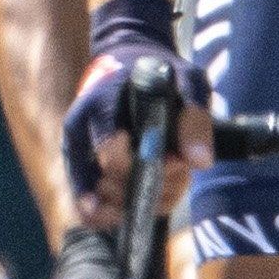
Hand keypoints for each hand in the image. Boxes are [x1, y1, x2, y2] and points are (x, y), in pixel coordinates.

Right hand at [59, 0, 206, 225]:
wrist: (128, 63)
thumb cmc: (159, 71)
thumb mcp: (187, 80)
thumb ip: (194, 117)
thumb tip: (200, 162)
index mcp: (101, 105)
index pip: (112, 155)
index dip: (146, 167)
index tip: (176, 161)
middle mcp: (80, 131)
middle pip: (109, 182)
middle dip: (151, 187)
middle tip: (180, 172)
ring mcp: (78, 152)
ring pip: (100, 200)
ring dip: (141, 204)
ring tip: (171, 183)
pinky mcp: (82, 168)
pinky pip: (89, 206)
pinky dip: (116, 215)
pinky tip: (146, 209)